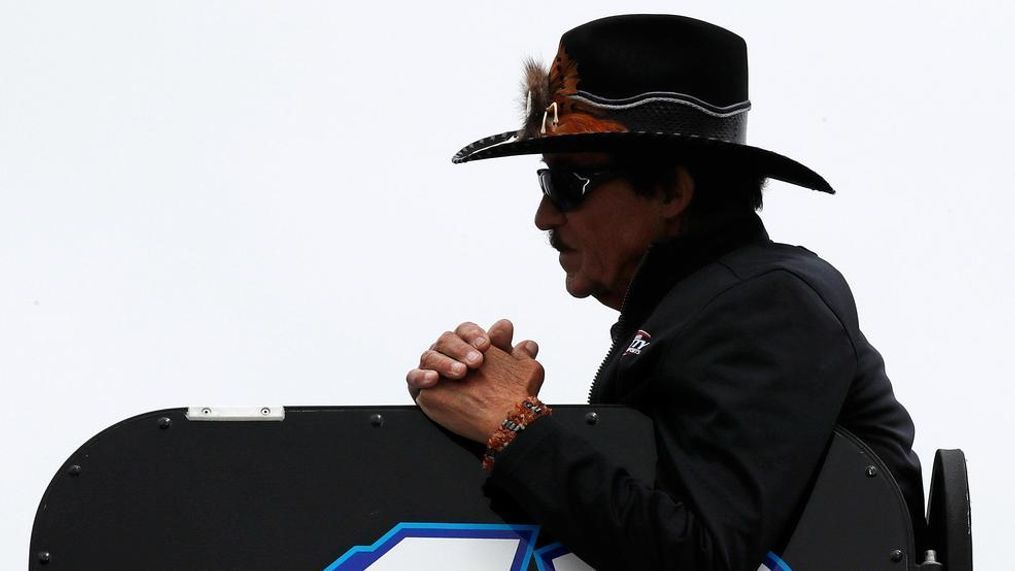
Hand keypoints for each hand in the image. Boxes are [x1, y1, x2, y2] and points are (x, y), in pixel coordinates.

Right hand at [406, 319, 538, 399]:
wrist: (501, 425)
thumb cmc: (508, 396)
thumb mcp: (520, 371)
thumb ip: (515, 347)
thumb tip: (506, 326)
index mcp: (469, 346)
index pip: (465, 331)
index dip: (473, 334)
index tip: (486, 345)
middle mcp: (450, 355)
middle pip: (446, 340)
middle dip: (461, 349)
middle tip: (476, 362)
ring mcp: (434, 370)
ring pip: (430, 356)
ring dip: (445, 363)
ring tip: (460, 373)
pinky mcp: (422, 389)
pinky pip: (413, 377)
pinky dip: (421, 376)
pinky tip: (433, 379)